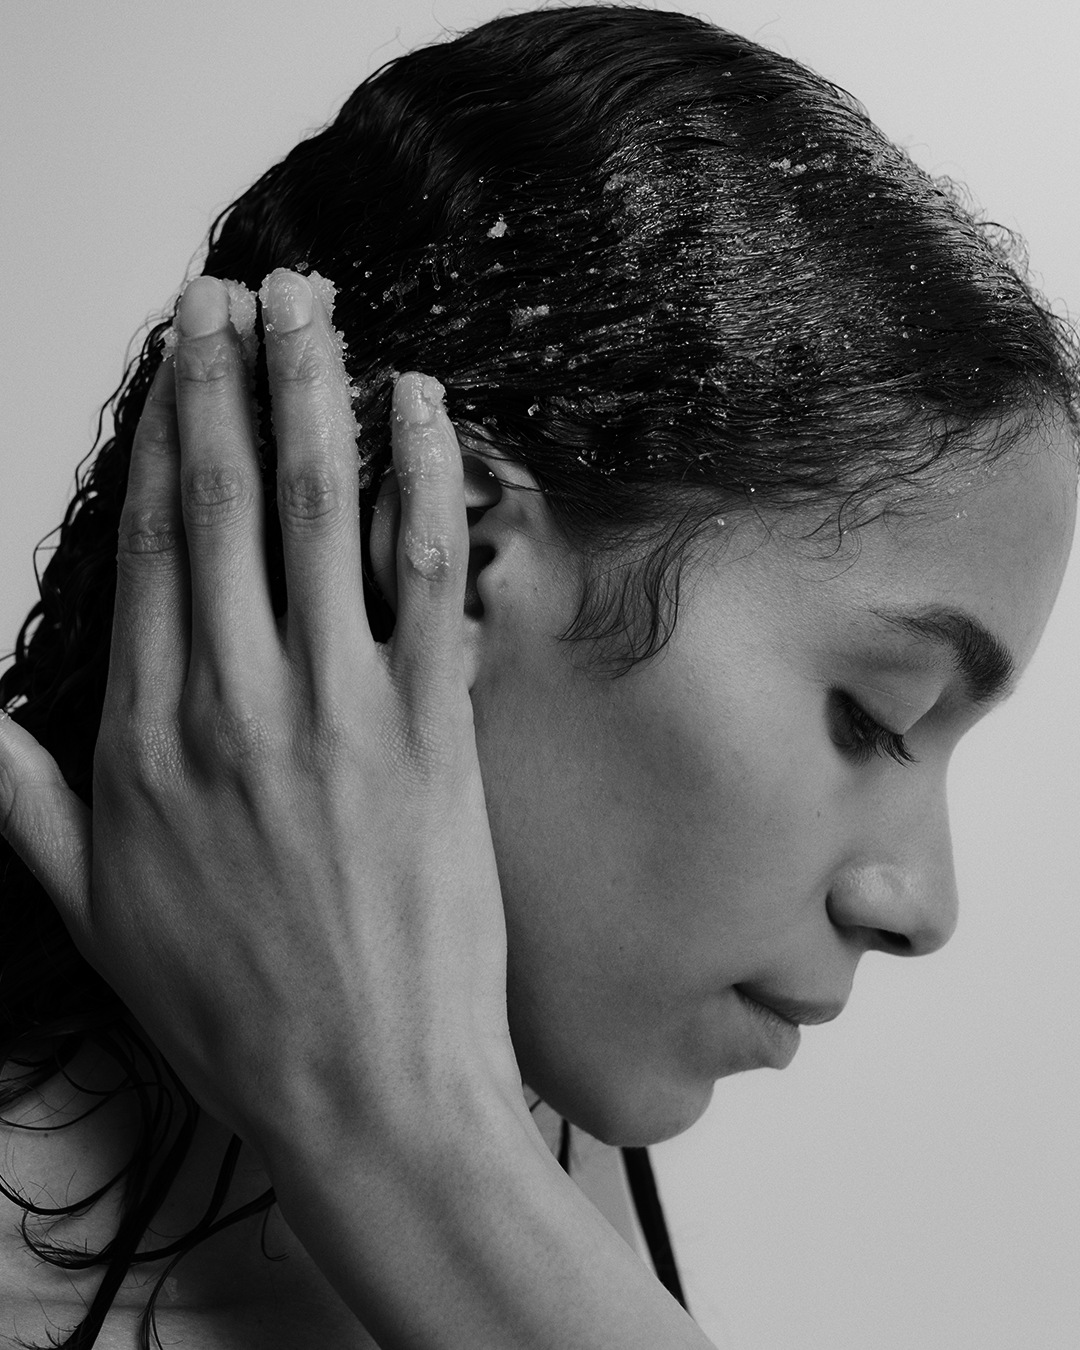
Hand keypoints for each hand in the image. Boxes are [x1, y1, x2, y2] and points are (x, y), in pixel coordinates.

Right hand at [0, 271, 514, 1146]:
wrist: (364, 1089)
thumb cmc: (235, 1008)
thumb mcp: (91, 912)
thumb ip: (21, 803)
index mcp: (147, 739)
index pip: (151, 546)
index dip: (161, 435)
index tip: (170, 357)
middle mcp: (236, 702)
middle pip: (225, 503)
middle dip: (225, 380)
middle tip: (231, 288)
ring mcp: (340, 710)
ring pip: (320, 513)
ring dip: (311, 394)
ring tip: (310, 307)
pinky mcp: (432, 731)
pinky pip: (425, 579)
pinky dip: (425, 482)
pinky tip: (420, 407)